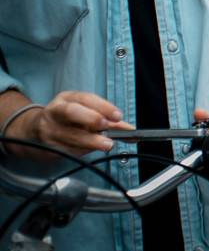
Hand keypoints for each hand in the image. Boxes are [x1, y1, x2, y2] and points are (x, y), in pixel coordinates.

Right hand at [8, 91, 130, 156]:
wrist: (35, 130)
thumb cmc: (67, 119)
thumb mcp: (86, 112)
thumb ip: (110, 121)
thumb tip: (132, 130)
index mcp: (67, 99)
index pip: (85, 98)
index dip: (103, 106)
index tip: (118, 116)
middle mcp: (55, 111)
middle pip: (72, 112)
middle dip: (91, 119)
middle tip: (107, 127)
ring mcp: (48, 129)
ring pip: (69, 135)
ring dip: (90, 141)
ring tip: (107, 145)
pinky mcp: (46, 146)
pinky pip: (66, 150)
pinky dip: (81, 151)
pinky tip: (89, 150)